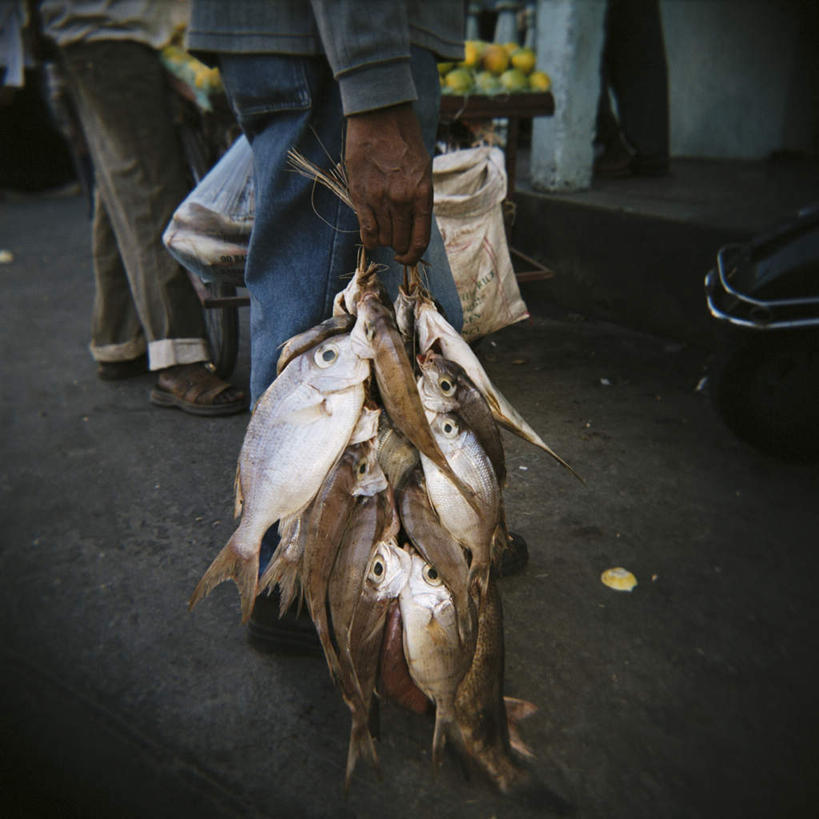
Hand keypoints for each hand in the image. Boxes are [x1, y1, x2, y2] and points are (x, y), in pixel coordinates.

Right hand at [345, 103, 431, 265]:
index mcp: (422, 195)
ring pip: (382, 238)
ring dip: (383, 240)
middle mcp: (402, 200)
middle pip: (399, 242)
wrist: (380, 116)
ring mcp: (380, 199)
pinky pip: (365, 230)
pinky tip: (370, 238)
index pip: (419, 240)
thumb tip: (413, 225)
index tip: (406, 257)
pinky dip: (369, 239)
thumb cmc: (404, 140)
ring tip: (383, 232)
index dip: (412, 255)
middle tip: (394, 243)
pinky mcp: (360, 195)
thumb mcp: (423, 169)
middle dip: (397, 247)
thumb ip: (419, 198)